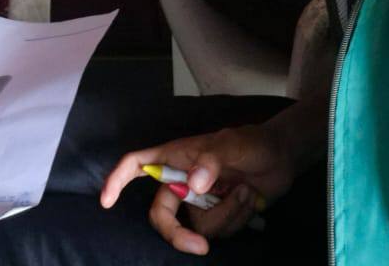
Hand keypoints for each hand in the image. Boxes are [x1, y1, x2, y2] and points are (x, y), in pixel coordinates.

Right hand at [100, 123, 294, 255]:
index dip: (116, 181)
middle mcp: (181, 181)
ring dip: (227, 214)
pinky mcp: (217, 216)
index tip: (106, 201)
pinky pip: (218, 232)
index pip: (136, 165)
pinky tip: (251, 199)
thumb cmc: (251, 142)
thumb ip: (210, 162)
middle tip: (200, 248)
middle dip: (180, 235)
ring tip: (246, 191)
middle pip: (162, 216)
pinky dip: (237, 219)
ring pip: (197, 227)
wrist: (282, 158)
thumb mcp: (231, 145)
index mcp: (175, 157)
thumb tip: (193, 185)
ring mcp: (199, 202)